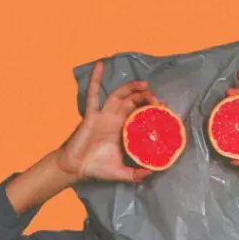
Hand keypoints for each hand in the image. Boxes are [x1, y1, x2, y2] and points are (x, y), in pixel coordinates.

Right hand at [54, 60, 159, 182]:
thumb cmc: (97, 168)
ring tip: (143, 84)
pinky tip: (100, 66)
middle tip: (156, 98)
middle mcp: (115, 120)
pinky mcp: (91, 115)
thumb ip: (136, 174)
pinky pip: (93, 94)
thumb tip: (152, 173)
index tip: (163, 108)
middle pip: (132, 101)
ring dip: (130, 87)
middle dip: (145, 97)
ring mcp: (103, 115)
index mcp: (123, 130)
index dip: (151, 109)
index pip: (139, 114)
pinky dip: (95, 79)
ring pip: (119, 95)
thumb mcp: (122, 173)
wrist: (75, 168)